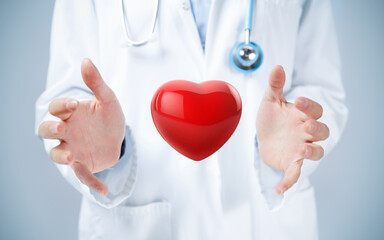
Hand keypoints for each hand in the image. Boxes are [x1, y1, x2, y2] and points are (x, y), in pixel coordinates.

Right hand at [38, 59, 125, 194]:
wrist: (119, 135)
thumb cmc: (108, 116)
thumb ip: (96, 82)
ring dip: (61, 155)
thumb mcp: (108, 99)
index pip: (56, 109)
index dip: (61, 106)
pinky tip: (104, 190)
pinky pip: (82, 174)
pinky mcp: (84, 164)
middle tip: (61, 129)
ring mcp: (73, 148)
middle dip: (50, 130)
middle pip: (46, 131)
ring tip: (73, 156)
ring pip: (57, 154)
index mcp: (70, 114)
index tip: (75, 104)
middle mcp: (66, 132)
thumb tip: (86, 60)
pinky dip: (91, 183)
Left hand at [256, 66, 328, 194]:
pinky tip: (279, 189)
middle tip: (307, 126)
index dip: (309, 106)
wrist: (262, 138)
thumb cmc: (271, 118)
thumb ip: (275, 86)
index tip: (298, 101)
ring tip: (301, 150)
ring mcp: (300, 149)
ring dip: (312, 152)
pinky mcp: (291, 163)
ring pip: (317, 152)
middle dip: (317, 129)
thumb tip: (278, 67)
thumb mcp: (270, 102)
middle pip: (322, 132)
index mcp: (302, 116)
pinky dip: (289, 182)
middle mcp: (305, 133)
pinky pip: (295, 174)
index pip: (314, 110)